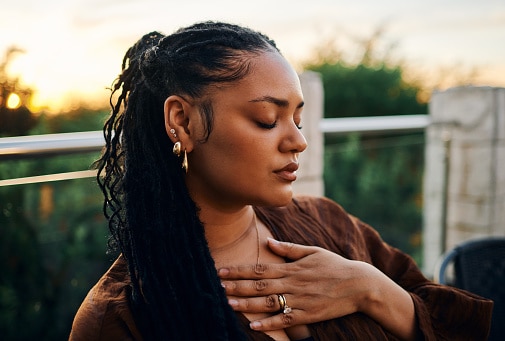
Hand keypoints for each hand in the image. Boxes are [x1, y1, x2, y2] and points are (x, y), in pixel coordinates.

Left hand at [218, 238, 378, 330]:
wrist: (359, 284)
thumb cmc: (335, 265)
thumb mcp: (313, 251)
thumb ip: (290, 248)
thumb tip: (270, 242)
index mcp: (292, 268)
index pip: (260, 268)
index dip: (240, 270)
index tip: (222, 270)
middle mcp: (293, 283)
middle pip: (259, 285)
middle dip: (237, 286)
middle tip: (217, 286)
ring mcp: (300, 300)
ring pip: (269, 302)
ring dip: (247, 304)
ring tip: (228, 303)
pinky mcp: (309, 314)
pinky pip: (286, 320)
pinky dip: (270, 323)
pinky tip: (254, 326)